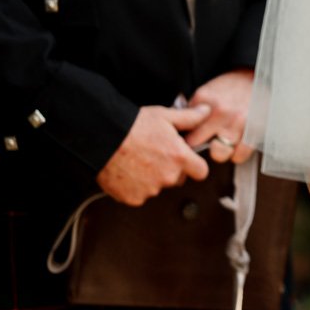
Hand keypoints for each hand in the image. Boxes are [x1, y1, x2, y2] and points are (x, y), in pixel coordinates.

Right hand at [96, 103, 210, 205]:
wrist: (103, 138)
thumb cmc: (134, 125)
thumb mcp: (165, 116)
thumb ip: (190, 117)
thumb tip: (207, 111)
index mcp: (179, 158)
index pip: (201, 171)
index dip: (195, 165)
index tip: (185, 159)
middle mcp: (168, 177)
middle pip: (177, 179)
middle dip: (170, 169)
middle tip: (154, 154)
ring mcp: (150, 190)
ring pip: (158, 187)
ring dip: (152, 178)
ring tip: (137, 160)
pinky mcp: (133, 198)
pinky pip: (140, 194)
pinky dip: (135, 186)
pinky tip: (127, 170)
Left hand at [183, 68, 255, 163]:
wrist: (255, 78)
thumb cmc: (228, 87)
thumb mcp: (205, 93)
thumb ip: (191, 111)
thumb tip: (178, 130)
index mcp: (204, 101)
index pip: (185, 129)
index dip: (184, 140)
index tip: (186, 142)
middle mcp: (220, 112)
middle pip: (198, 145)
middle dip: (199, 148)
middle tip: (203, 145)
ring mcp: (238, 122)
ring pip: (220, 154)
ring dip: (220, 152)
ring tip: (222, 144)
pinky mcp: (254, 130)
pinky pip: (239, 156)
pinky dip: (237, 154)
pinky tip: (236, 146)